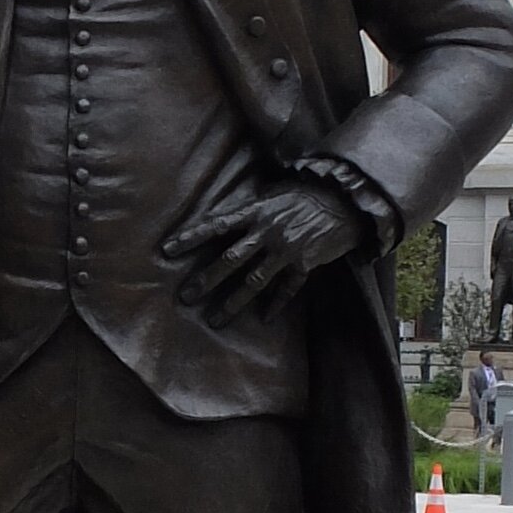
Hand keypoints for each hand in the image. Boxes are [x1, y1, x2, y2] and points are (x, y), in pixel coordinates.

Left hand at [163, 176, 360, 321]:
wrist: (346, 199)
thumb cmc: (305, 193)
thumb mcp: (273, 193)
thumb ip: (250, 211)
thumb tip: (225, 221)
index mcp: (256, 211)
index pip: (216, 225)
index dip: (191, 237)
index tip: (167, 249)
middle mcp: (267, 231)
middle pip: (230, 259)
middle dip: (206, 280)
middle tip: (186, 297)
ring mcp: (286, 249)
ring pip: (254, 280)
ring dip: (233, 301)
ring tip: (215, 320)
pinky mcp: (305, 263)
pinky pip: (287, 288)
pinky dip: (276, 303)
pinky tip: (264, 318)